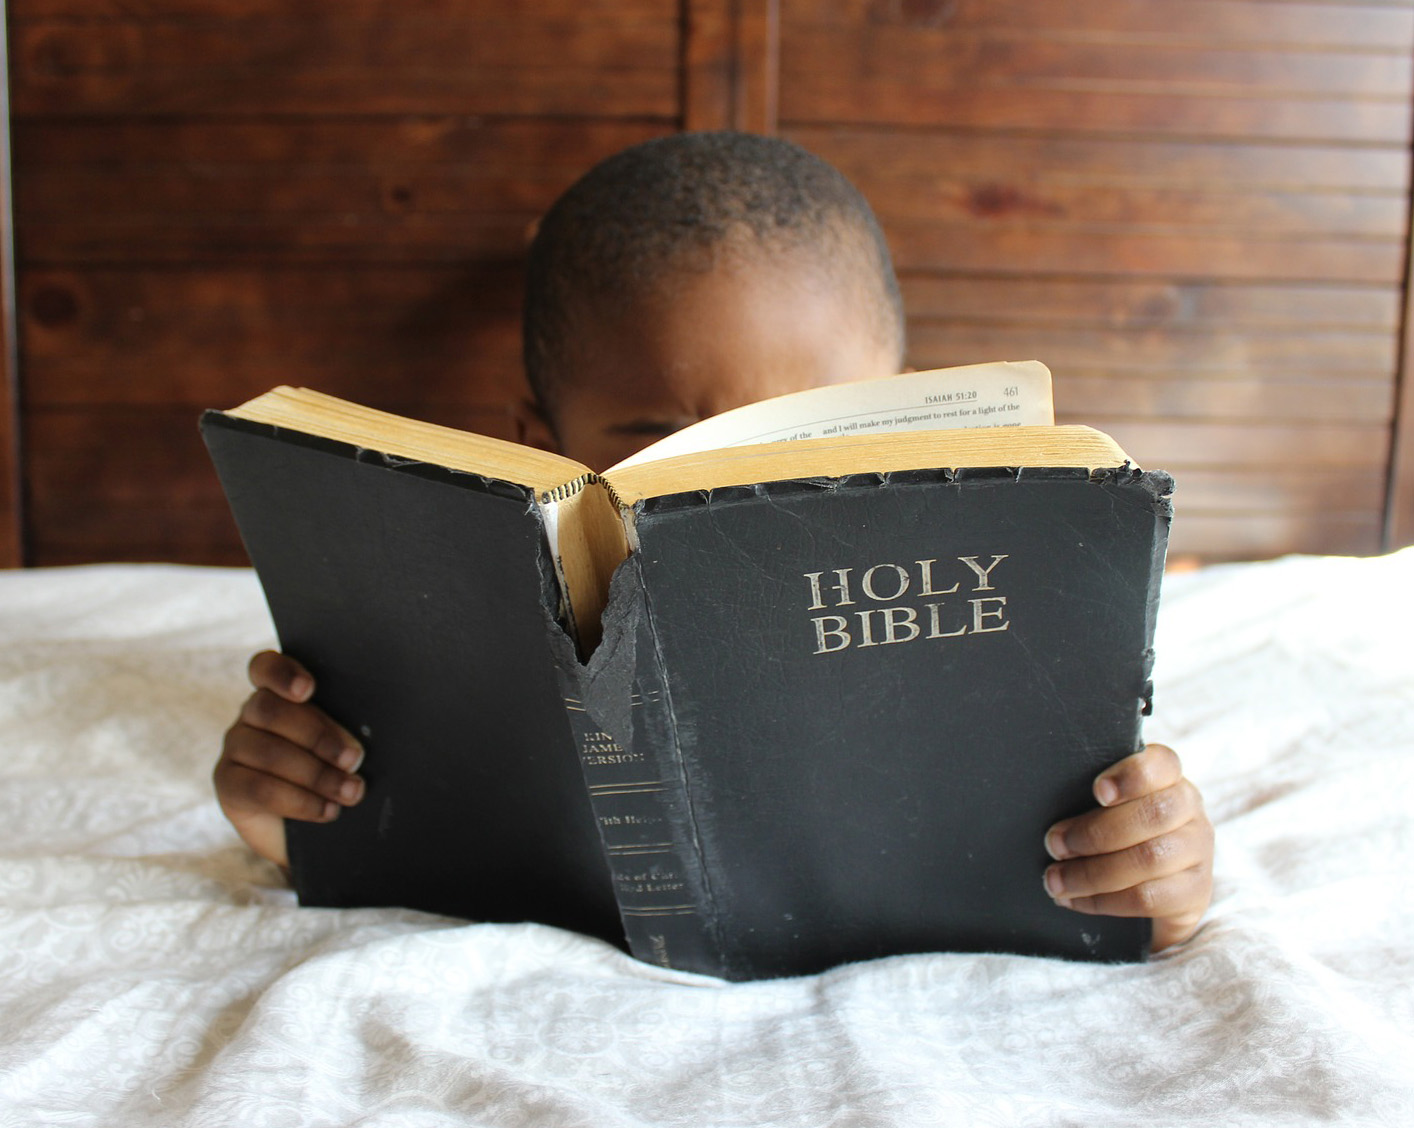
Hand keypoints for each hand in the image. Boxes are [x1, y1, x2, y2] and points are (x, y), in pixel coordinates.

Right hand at [213, 651, 365, 869]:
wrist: (312, 828)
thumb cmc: (337, 772)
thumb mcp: (344, 746)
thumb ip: (345, 729)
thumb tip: (362, 739)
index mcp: (279, 692)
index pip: (265, 668)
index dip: (283, 674)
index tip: (309, 690)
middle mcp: (251, 715)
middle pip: (271, 710)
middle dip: (318, 735)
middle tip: (355, 759)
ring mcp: (236, 748)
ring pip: (269, 752)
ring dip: (317, 774)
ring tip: (351, 791)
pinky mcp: (228, 785)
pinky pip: (260, 789)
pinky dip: (300, 801)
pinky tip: (327, 810)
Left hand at [1043, 743, 1212, 952]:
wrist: (1151, 893)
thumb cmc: (1115, 835)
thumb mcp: (1105, 809)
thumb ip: (1091, 799)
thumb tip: (1044, 804)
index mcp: (1169, 779)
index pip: (1162, 764)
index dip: (1132, 775)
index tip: (1097, 790)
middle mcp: (1190, 811)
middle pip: (1154, 814)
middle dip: (1095, 832)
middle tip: (1054, 844)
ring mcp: (1198, 853)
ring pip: (1149, 859)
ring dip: (1092, 872)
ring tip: (1055, 879)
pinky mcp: (1194, 894)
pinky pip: (1148, 898)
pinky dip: (1103, 901)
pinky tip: (1074, 900)